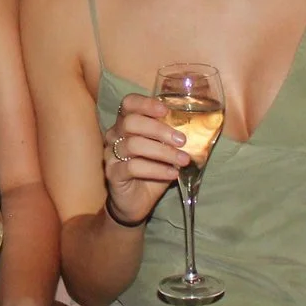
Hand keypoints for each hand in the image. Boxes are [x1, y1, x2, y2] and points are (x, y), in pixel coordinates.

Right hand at [103, 94, 183, 223]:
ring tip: (183, 160)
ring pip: (133, 145)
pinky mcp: (113, 174)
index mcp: (126, 124)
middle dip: (159, 129)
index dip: (145, 104)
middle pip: (131, 122)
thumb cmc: (151, 171)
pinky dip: (156, 169)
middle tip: (182, 140)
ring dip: (163, 152)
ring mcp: (111, 155)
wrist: (135, 202)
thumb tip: (194, 129)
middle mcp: (114, 135)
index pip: (128, 103)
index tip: (165, 111)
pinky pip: (133, 167)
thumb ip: (170, 138)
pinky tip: (172, 174)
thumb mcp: (163, 151)